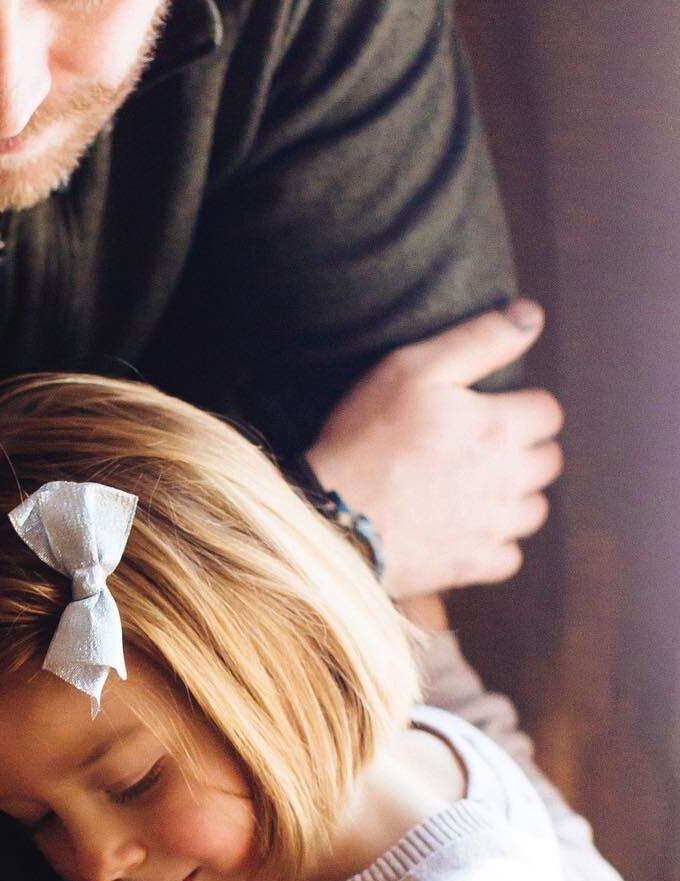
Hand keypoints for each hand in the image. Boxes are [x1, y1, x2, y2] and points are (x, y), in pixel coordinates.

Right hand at [307, 301, 561, 599]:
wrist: (331, 518)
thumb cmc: (365, 439)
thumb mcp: (411, 370)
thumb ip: (478, 340)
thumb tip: (532, 315)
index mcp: (499, 428)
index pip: (547, 412)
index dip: (522, 407)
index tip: (490, 410)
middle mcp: (507, 480)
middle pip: (549, 462)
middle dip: (525, 450)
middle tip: (482, 447)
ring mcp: (491, 527)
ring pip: (534, 510)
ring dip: (516, 496)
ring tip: (477, 488)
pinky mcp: (472, 566)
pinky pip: (508, 556)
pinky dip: (495, 544)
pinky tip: (467, 530)